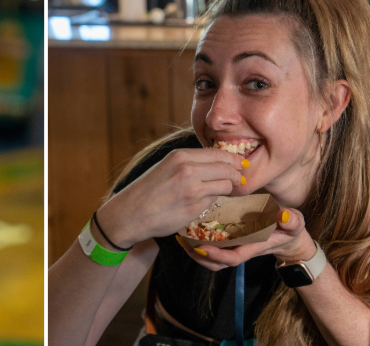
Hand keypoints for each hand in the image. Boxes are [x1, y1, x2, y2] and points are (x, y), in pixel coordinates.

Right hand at [97, 148, 245, 246]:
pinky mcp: (194, 208)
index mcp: (180, 156)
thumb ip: (190, 163)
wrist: (129, 214)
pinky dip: (212, 201)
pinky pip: (214, 201)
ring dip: (227, 189)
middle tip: (238, 180)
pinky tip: (200, 202)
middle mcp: (187, 169)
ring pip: (226, 185)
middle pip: (228, 168)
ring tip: (221, 192)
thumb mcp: (166, 167)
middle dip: (237, 175)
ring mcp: (192, 190)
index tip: (240, 165)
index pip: (219, 154)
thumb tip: (220, 163)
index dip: (234, 160)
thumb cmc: (147, 191)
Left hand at [178, 207, 317, 270]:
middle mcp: (241, 250)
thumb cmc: (290, 228)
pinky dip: (199, 243)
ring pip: (211, 258)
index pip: (233, 258)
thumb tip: (283, 215)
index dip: (217, 256)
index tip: (201, 247)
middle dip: (199, 256)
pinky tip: (188, 232)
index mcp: (253, 247)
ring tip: (182, 239)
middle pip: (216, 262)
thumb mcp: (295, 223)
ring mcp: (234, 247)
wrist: (288, 236)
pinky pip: (212, 247)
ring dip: (195, 251)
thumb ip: (292, 221)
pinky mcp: (230, 242)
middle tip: (183, 242)